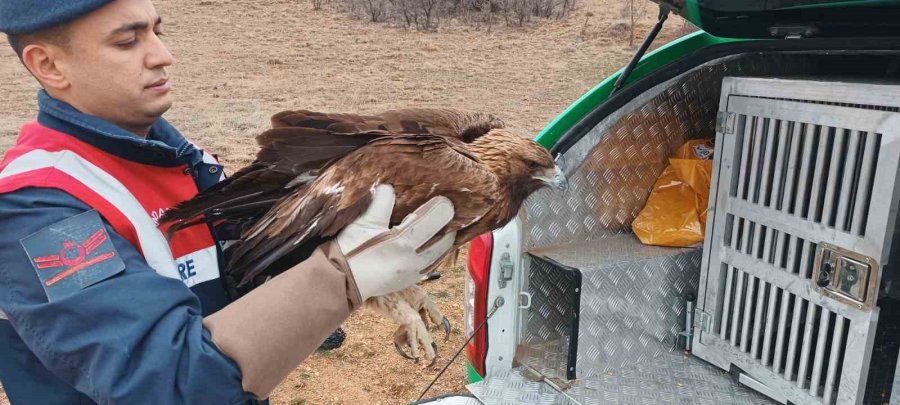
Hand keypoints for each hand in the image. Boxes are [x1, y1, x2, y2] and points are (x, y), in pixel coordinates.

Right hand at [337, 184, 455, 300]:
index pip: (434, 221)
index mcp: (403, 242)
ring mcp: (414, 273)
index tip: (445, 199)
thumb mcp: (364, 222)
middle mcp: (414, 260)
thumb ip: (381, 202)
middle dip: (448, 225)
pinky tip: (432, 244)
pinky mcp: (410, 281)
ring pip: (440, 255)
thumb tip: (390, 186)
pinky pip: (431, 265)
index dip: (442, 207)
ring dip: (444, 240)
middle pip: (444, 240)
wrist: (341, 281)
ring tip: (444, 227)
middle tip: (449, 212)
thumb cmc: (351, 250)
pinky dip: (436, 253)